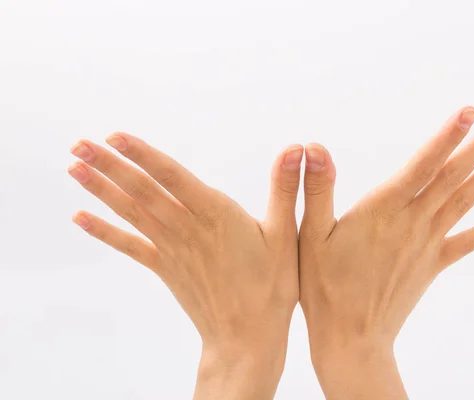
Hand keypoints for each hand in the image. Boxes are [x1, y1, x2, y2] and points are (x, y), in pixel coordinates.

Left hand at [68, 134, 303, 399]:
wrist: (246, 339)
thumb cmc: (272, 288)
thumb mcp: (287, 235)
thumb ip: (284, 189)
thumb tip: (294, 150)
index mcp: (217, 215)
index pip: (172, 177)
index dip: (143, 155)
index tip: (115, 136)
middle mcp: (187, 229)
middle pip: (142, 191)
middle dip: (109, 164)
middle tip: (78, 142)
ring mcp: (172, 249)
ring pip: (132, 212)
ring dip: (101, 188)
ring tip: (73, 166)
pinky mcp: (166, 267)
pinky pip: (130, 245)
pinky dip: (104, 231)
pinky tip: (80, 217)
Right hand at [299, 107, 473, 398]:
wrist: (351, 337)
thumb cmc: (324, 286)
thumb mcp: (310, 236)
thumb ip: (316, 190)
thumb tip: (313, 148)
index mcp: (383, 211)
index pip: (422, 165)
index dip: (447, 136)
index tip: (469, 112)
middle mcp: (412, 223)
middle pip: (453, 177)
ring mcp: (427, 244)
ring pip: (465, 201)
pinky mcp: (433, 264)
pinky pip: (470, 241)